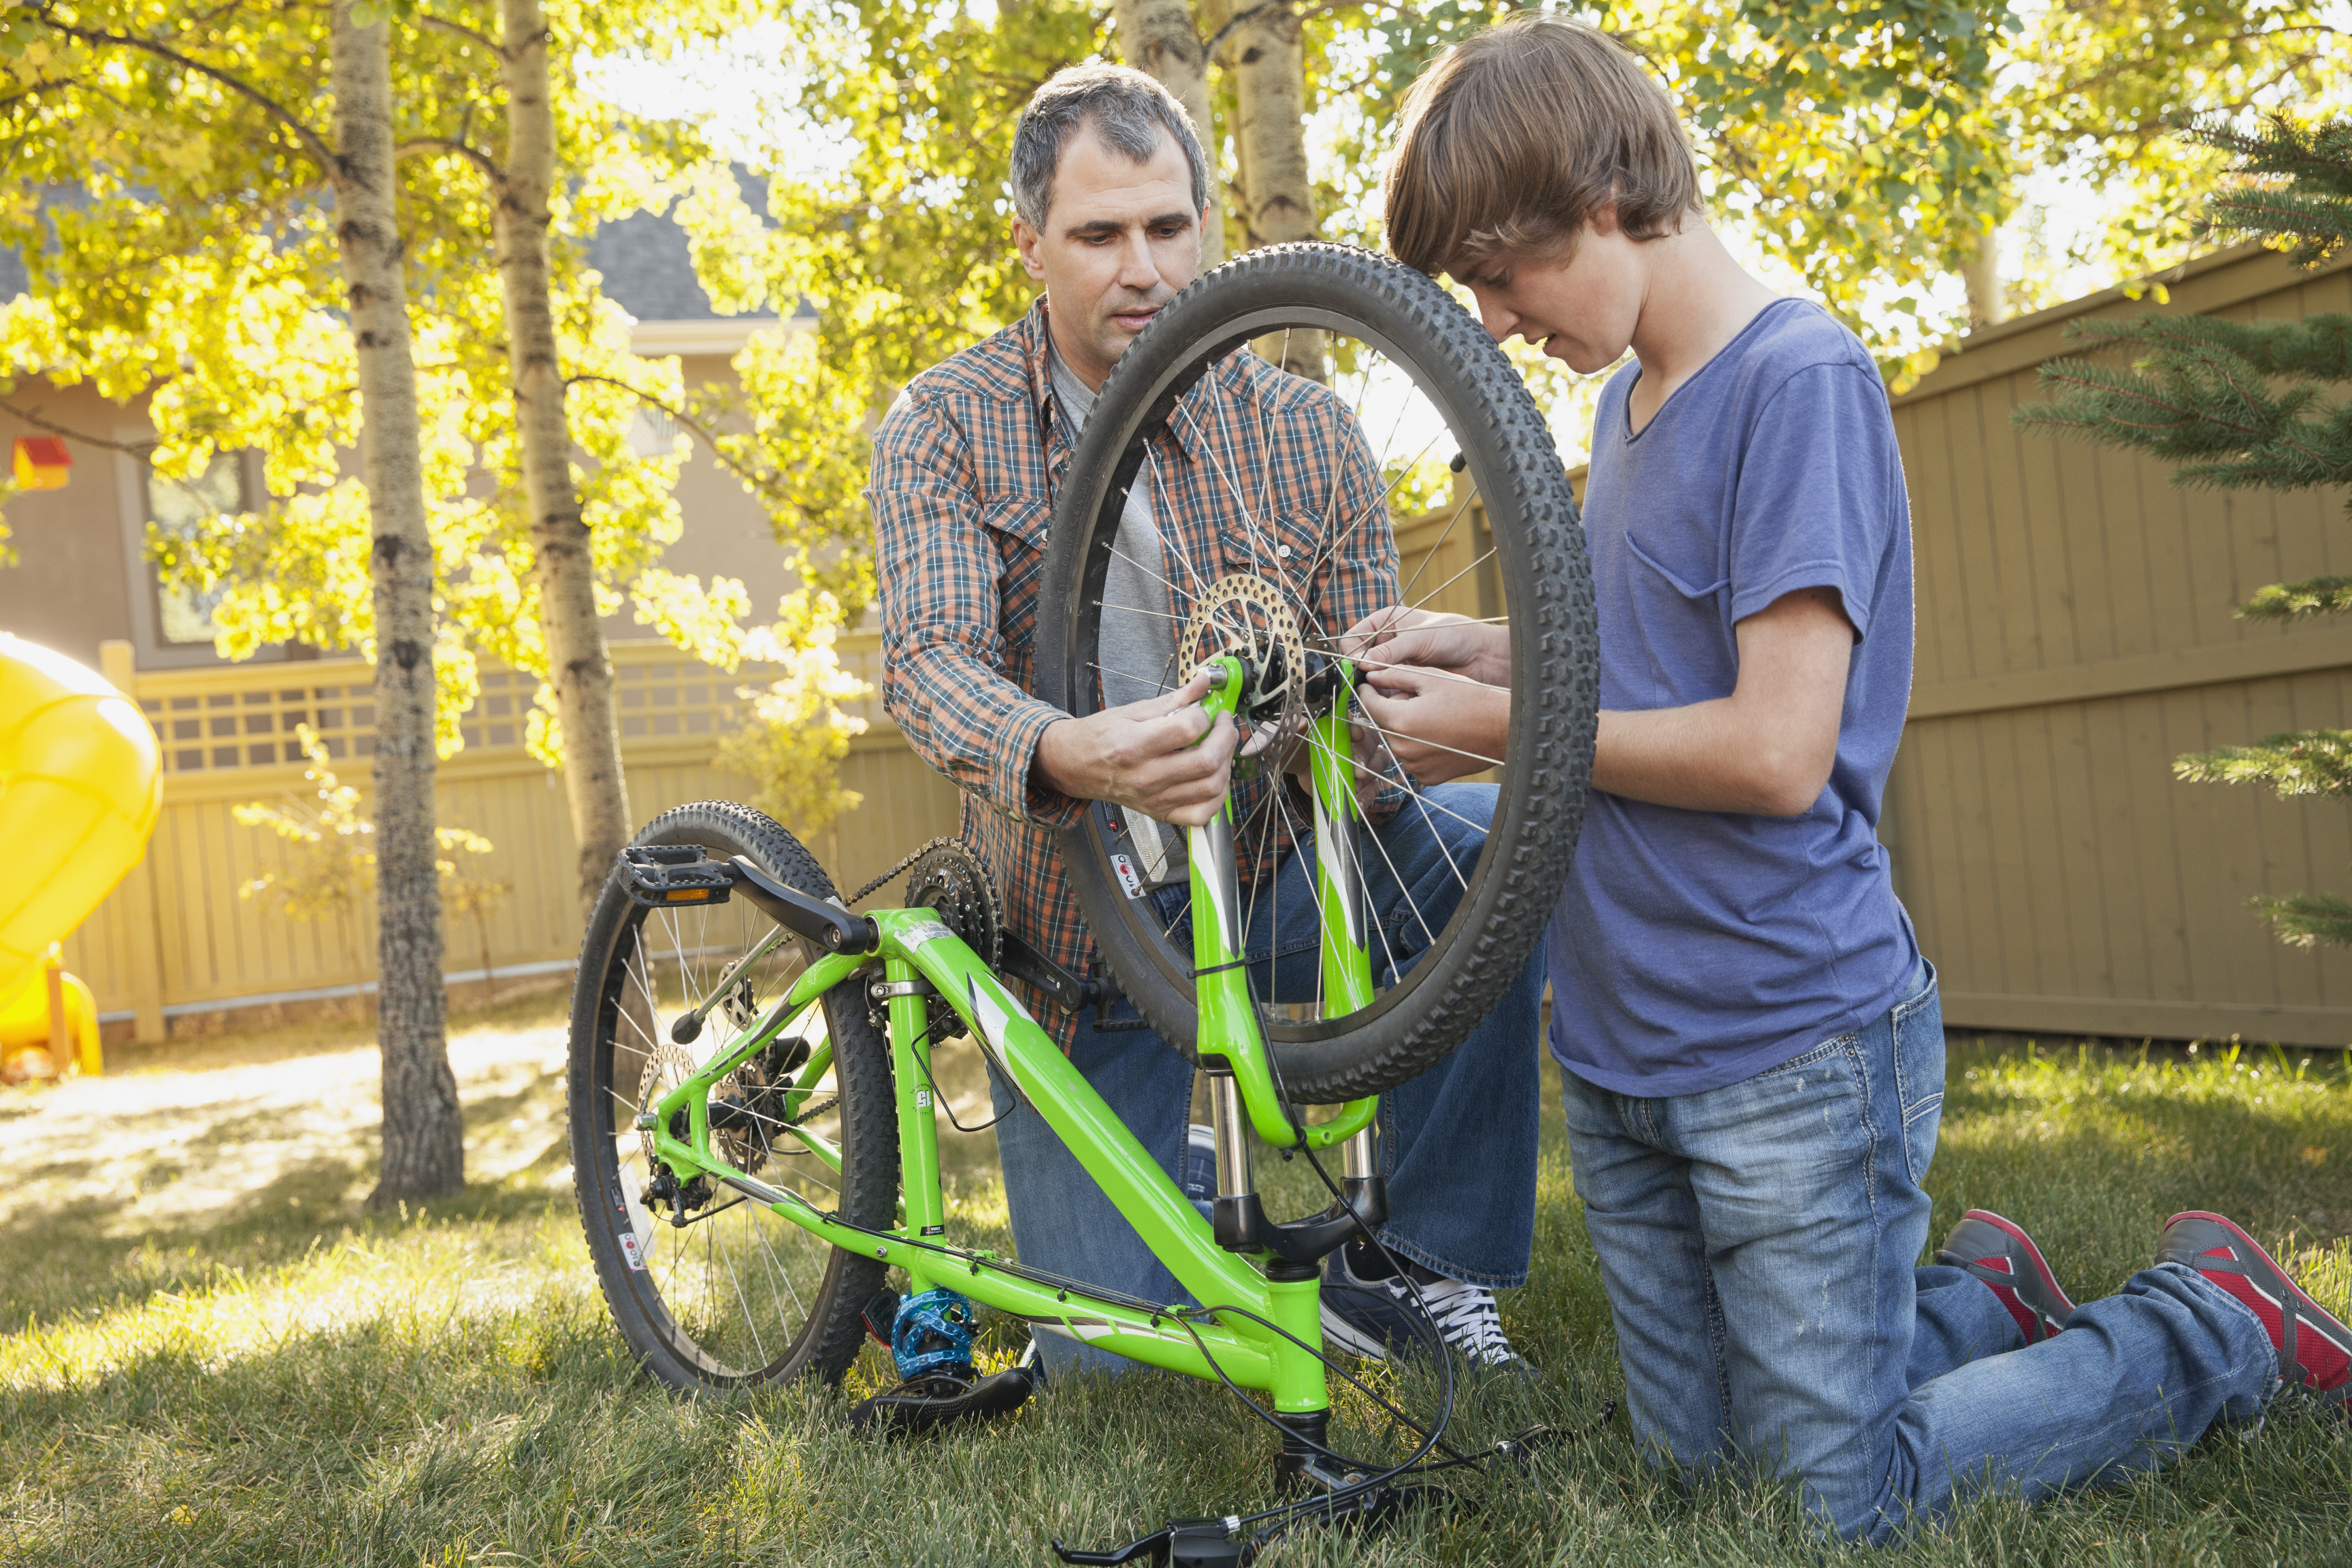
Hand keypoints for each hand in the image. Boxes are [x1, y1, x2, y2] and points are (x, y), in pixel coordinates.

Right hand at [1032, 667, 1238, 826]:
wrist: (1076, 765)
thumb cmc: (1101, 736)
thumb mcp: (1133, 710)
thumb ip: (1174, 699)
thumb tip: (1203, 683)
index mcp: (1135, 745)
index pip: (1189, 729)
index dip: (1204, 715)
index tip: (1203, 709)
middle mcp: (1146, 776)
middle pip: (1207, 761)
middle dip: (1226, 737)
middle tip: (1222, 723)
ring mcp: (1155, 799)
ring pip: (1211, 787)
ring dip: (1226, 763)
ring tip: (1220, 746)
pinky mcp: (1160, 812)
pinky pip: (1202, 813)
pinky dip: (1217, 796)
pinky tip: (1214, 776)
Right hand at [1339, 606, 1510, 690]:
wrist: (1482, 656)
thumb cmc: (1456, 635)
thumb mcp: (1420, 638)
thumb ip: (1391, 651)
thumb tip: (1362, 664)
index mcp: (1385, 623)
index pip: (1353, 638)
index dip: (1352, 653)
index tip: (1360, 667)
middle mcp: (1385, 644)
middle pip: (1358, 662)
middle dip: (1362, 674)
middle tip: (1369, 685)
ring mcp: (1393, 665)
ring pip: (1370, 681)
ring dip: (1376, 689)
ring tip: (1389, 693)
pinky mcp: (1403, 683)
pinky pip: (1386, 694)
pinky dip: (1389, 698)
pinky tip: (1401, 699)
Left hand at [1355, 663, 1509, 786]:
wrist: (1503, 730)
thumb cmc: (1471, 700)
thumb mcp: (1432, 678)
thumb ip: (1396, 675)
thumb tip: (1371, 675)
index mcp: (1401, 721)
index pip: (1368, 704)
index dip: (1368, 691)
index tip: (1372, 683)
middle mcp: (1404, 748)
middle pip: (1384, 724)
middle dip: (1392, 709)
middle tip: (1417, 697)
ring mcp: (1415, 766)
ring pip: (1398, 741)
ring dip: (1406, 729)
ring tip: (1433, 716)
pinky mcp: (1428, 777)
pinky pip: (1413, 758)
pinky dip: (1420, 747)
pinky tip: (1440, 736)